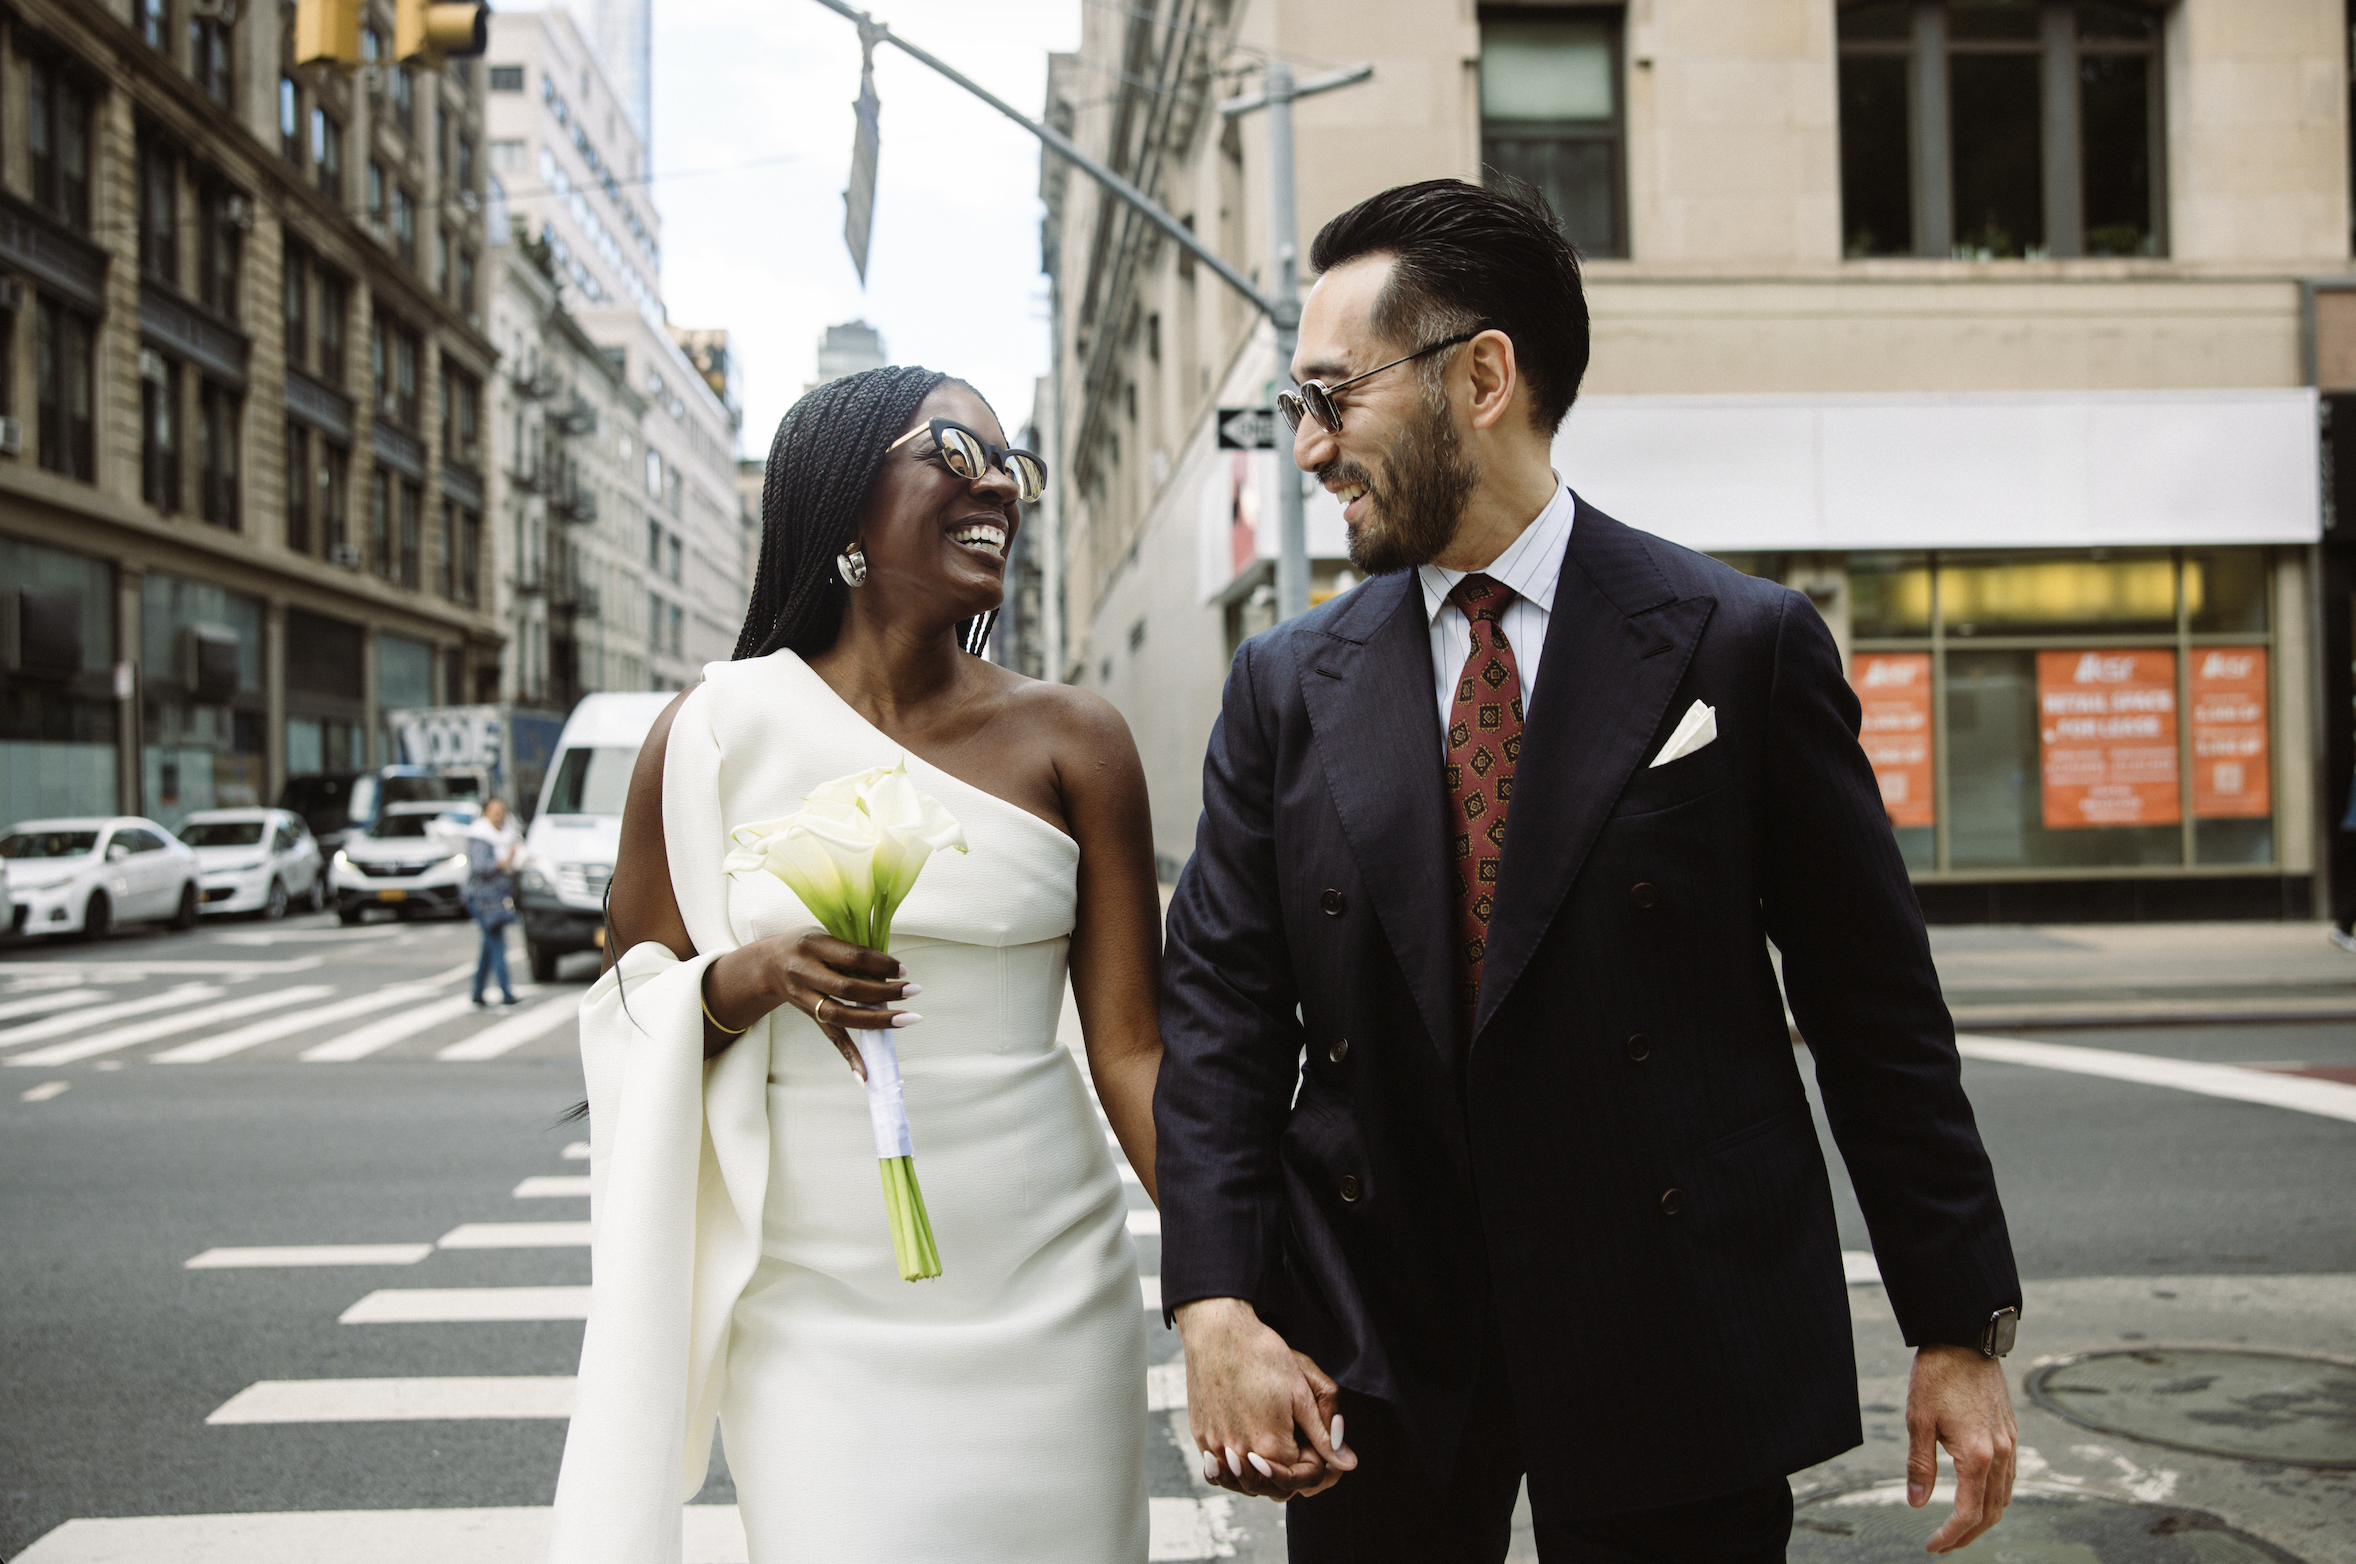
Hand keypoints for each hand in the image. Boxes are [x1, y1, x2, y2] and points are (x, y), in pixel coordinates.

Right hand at [706, 927, 921, 1071]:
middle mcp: (805, 973)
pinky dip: (849, 1056)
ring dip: (877, 1020)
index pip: (852, 956)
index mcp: (812, 946)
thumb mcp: (823, 936)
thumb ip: (851, 951)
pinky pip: (831, 1036)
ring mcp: (806, 998)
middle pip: (848, 988)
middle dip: (884, 991)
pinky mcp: (810, 1016)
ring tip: (907, 1019)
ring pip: (842, 1015)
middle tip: (914, 990)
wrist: (766, 966)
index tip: (903, 970)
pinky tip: (866, 1074)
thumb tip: (891, 970)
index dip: (880, 963)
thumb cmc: (805, 946)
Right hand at [1175, 1297, 1354, 1501]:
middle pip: (1271, 1486)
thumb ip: (1324, 1436)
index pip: (1300, 1478)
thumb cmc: (1263, 1356)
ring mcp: (1216, 1446)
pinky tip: (1243, 1448)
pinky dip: (1233, 1465)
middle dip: (1287, 1474)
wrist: (1218, 1332)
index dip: (1313, 1465)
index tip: (1314, 1444)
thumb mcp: (1301, 1394)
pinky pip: (1218, 1466)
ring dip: (1260, 1474)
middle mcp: (1240, 1453)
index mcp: (1272, 1446)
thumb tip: (1349, 1463)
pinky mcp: (1200, 1435)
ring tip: (1270, 1454)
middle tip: (1295, 1446)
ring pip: (1243, 1481)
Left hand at [1905, 1342, 2016, 1552]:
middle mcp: (2002, 1453)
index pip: (1969, 1513)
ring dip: (1984, 1518)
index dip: (1951, 1535)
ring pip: (2005, 1496)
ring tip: (1959, 1527)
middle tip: (1944, 1545)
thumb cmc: (1937, 1375)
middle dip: (1969, 1535)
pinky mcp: (2011, 1432)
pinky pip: (2009, 1477)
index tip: (1933, 1546)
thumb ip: (1920, 1466)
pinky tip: (1978, 1495)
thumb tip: (1916, 1502)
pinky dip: (1995, 1496)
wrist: (1964, 1338)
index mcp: (1978, 1455)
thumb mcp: (1918, 1421)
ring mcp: (2010, 1443)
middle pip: (1992, 1512)